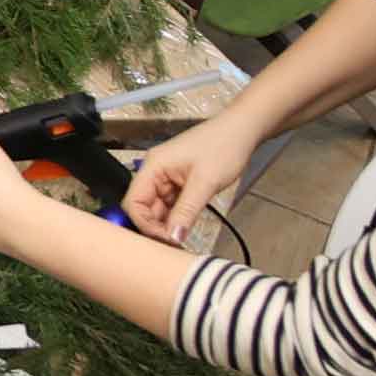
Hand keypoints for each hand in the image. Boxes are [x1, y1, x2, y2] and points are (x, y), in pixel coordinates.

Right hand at [118, 118, 255, 242]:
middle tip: (174, 244)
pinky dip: (176, 218)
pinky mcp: (178, 182)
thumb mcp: (205, 183)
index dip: (144, 224)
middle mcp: (154, 172)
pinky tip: (184, 228)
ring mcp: (166, 177)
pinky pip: (170, 205)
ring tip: (181, 239)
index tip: (164, 240)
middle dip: (156, 227)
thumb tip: (171, 238)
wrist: (242, 130)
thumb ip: (185, 212)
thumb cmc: (223, 145)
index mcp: (153, 167)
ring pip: (157, 209)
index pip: (133, 202)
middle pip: (143, 208)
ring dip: (167, 224)